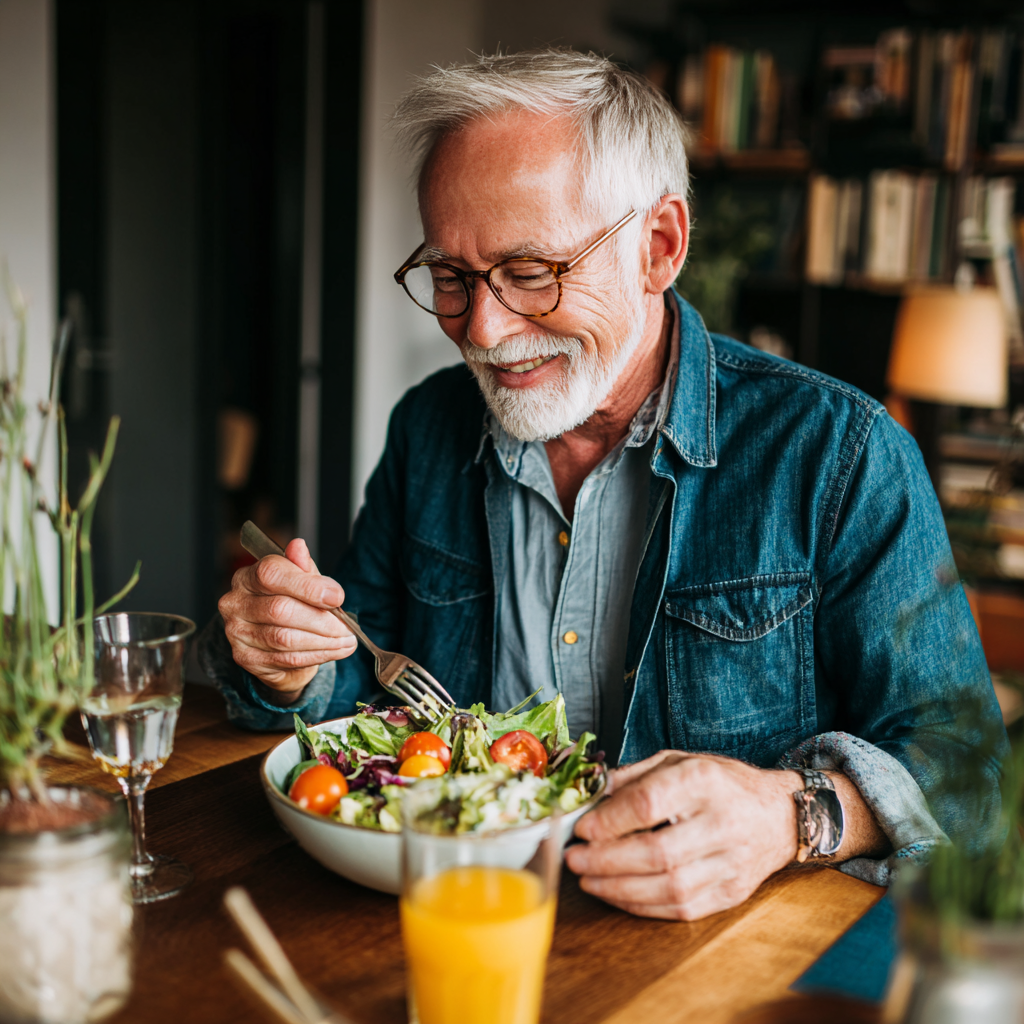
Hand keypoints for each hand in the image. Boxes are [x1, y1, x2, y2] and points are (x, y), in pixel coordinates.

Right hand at [218, 538, 357, 699]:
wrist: (276, 643)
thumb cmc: (290, 604)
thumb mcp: (300, 581)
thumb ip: (302, 568)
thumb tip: (298, 546)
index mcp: (247, 577)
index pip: (271, 574)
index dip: (307, 586)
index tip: (337, 597)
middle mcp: (235, 603)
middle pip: (280, 609)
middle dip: (321, 620)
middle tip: (346, 626)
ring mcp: (237, 633)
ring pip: (285, 638)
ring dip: (323, 641)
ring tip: (346, 640)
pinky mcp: (246, 658)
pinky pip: (287, 659)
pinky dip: (317, 656)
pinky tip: (334, 651)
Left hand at [564, 751, 800, 920]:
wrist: (780, 815)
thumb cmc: (723, 784)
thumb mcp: (681, 761)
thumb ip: (636, 776)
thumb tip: (594, 795)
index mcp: (704, 781)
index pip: (649, 804)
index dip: (610, 820)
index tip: (583, 828)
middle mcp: (721, 822)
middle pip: (656, 852)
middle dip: (606, 860)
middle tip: (575, 859)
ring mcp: (730, 862)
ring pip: (669, 887)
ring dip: (619, 888)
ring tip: (589, 880)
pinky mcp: (732, 892)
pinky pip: (682, 908)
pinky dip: (643, 906)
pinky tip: (619, 895)